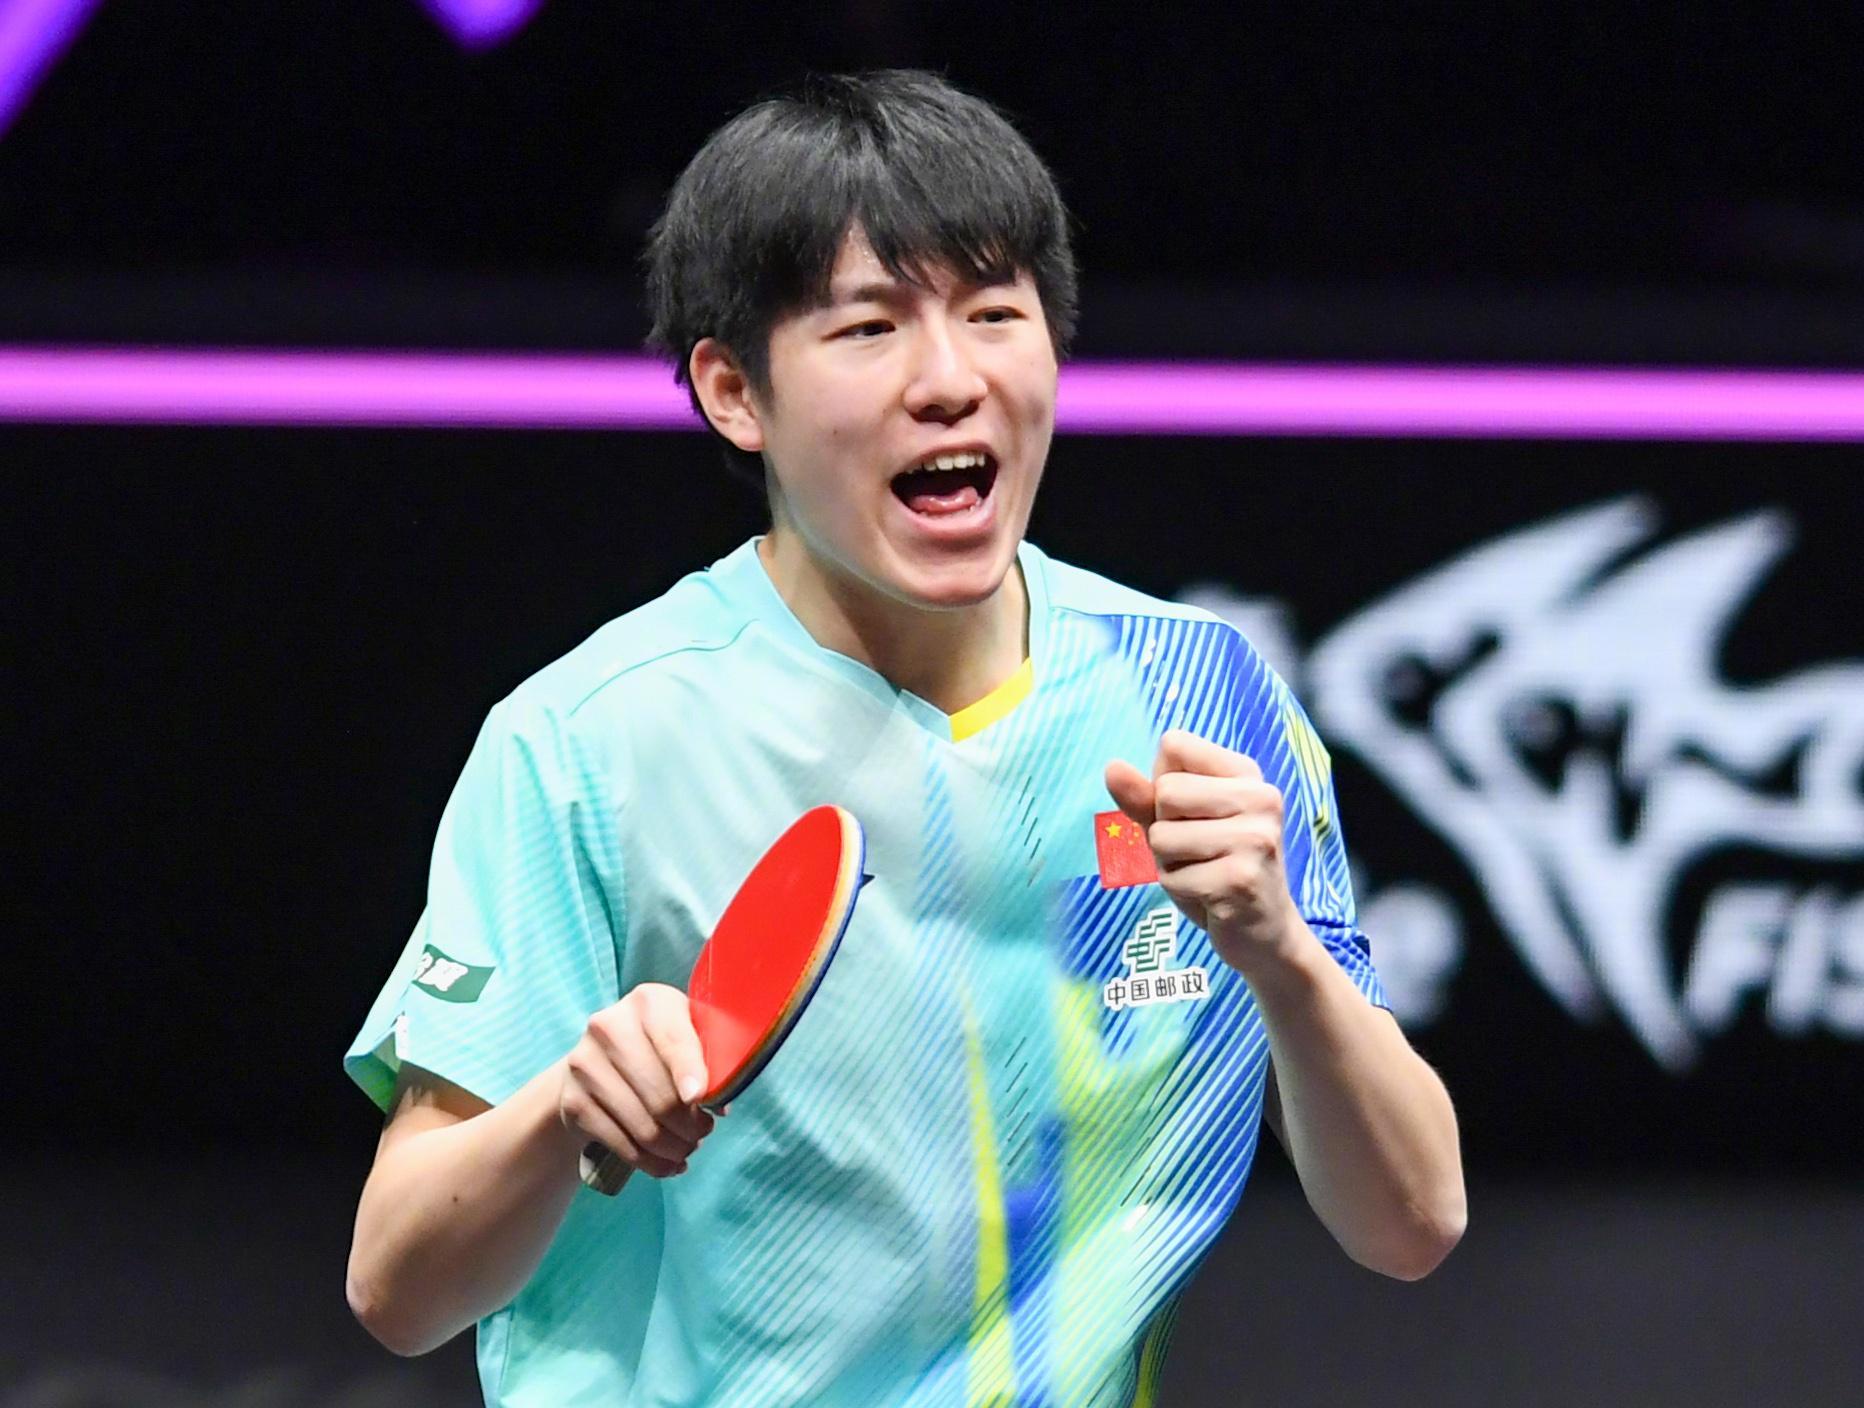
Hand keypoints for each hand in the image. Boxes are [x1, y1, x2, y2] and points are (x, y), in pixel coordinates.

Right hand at [558, 983, 716, 1179]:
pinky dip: (649, 1161)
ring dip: (673, 1147)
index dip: (688, 1071)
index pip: (673, 1040)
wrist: (596, 1063)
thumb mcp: (686, 1036)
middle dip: (690, 1124)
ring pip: (642, 1124)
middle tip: (703, 1133)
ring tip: (687, 1148)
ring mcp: (584, 1064)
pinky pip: (620, 1143)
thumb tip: (718, 1103)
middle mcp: (609, 1026)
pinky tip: (667, 1164)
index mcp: (649, 1002)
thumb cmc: (658, 1048)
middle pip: (659, 1092)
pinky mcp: (572, 1102)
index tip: (698, 1098)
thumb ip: (709, 1059)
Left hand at [1104, 729, 1304, 972]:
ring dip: (1170, 863)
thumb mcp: (1177, 825)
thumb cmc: (1217, 869)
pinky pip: (1171, 876)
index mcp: (1246, 774)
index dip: (1164, 784)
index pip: (1174, 745)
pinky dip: (1180, 891)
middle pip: (1165, 791)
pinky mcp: (1241, 879)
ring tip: (1205, 874)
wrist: (1264, 933)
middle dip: (1164, 830)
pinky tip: (1211, 897)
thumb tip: (1111, 767)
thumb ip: (1144, 796)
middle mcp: (1260, 798)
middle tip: (1200, 853)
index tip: (1196, 814)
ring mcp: (1255, 838)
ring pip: (1162, 835)